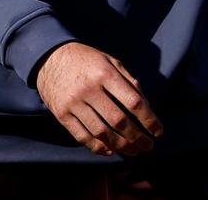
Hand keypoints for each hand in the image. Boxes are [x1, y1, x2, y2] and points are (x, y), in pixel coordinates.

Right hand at [35, 41, 162, 156]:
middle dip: (138, 137)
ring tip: (133, 150)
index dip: (149, 119)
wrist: (49, 57)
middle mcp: (89, 89)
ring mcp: (74, 103)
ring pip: (102, 133)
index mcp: (104, 73)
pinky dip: (98, 147)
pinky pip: (82, 137)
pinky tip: (110, 150)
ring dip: (121, 146)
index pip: (133, 101)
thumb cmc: (85, 59)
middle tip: (148, 146)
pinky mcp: (62, 114)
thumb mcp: (108, 60)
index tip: (158, 131)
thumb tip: (145, 104)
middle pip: (119, 120)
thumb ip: (127, 80)